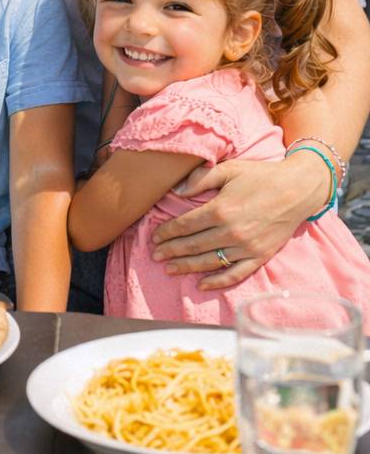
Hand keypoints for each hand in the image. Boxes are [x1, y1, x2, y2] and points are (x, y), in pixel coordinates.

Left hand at [149, 153, 327, 287]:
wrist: (298, 190)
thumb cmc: (261, 176)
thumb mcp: (229, 169)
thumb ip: (200, 179)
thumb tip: (176, 191)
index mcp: (220, 209)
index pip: (185, 225)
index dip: (167, 232)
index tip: (154, 237)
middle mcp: (231, 232)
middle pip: (193, 246)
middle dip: (171, 251)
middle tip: (155, 256)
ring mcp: (246, 247)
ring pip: (209, 262)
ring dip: (186, 267)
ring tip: (169, 269)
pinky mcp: (259, 257)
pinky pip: (235, 274)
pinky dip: (217, 281)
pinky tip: (201, 284)